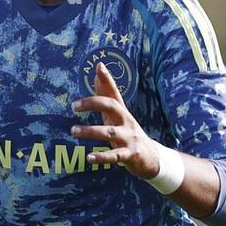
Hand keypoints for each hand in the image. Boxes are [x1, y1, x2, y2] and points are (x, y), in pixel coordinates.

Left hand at [70, 63, 161, 179]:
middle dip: (93, 103)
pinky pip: (115, 156)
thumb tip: (98, 71)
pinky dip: (102, 157)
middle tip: (74, 106)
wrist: (151, 157)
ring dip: (90, 131)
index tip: (99, 67)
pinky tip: (89, 158)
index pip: (114, 93)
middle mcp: (126, 122)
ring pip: (109, 132)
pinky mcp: (130, 155)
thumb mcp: (118, 115)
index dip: (108, 80)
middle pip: (112, 106)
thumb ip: (106, 95)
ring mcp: (129, 138)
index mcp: (122, 112)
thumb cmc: (128, 133)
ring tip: (73, 130)